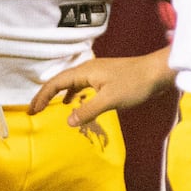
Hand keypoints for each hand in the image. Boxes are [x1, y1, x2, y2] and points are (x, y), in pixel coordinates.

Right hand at [30, 49, 174, 132]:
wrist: (158, 72)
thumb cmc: (135, 84)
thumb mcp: (110, 100)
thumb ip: (88, 110)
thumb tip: (68, 121)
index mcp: (84, 71)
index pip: (55, 83)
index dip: (42, 97)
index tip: (32, 111)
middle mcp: (87, 69)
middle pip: (60, 81)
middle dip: (46, 95)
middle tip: (35, 110)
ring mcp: (97, 73)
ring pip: (72, 83)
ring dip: (59, 95)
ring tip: (50, 107)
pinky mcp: (106, 78)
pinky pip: (83, 85)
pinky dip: (74, 94)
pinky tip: (74, 103)